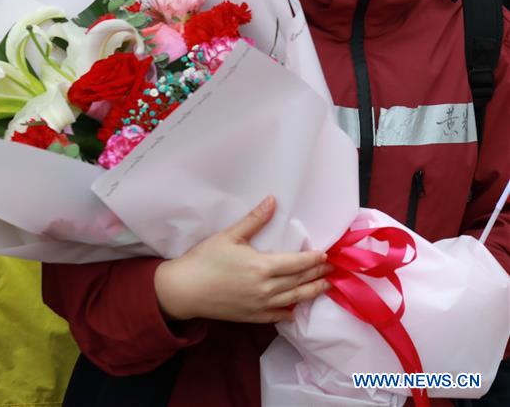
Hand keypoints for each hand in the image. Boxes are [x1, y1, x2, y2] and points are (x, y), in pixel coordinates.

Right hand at [154, 196, 331, 324]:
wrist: (186, 289)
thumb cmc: (206, 259)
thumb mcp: (230, 235)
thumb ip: (254, 219)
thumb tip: (272, 200)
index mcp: (262, 267)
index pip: (296, 263)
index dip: (313, 259)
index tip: (325, 255)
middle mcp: (265, 289)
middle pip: (299, 282)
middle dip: (317, 275)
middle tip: (332, 269)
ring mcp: (260, 306)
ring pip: (292, 300)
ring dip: (310, 292)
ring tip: (324, 287)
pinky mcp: (251, 317)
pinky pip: (277, 316)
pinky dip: (289, 312)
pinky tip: (296, 310)